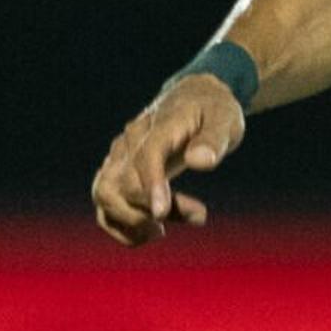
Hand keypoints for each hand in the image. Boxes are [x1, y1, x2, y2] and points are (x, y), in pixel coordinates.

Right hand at [92, 73, 245, 246]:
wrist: (195, 98)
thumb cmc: (213, 111)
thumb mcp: (225, 119)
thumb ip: (213, 140)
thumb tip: (199, 161)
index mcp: (159, 126)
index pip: (146, 156)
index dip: (150, 187)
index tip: (161, 216)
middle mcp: (131, 141)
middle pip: (123, 183)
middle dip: (153, 210)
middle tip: (198, 216)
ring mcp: (119, 156)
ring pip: (106, 195)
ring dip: (132, 221)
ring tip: (164, 230)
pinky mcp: (117, 170)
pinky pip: (104, 203)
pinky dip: (122, 225)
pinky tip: (151, 231)